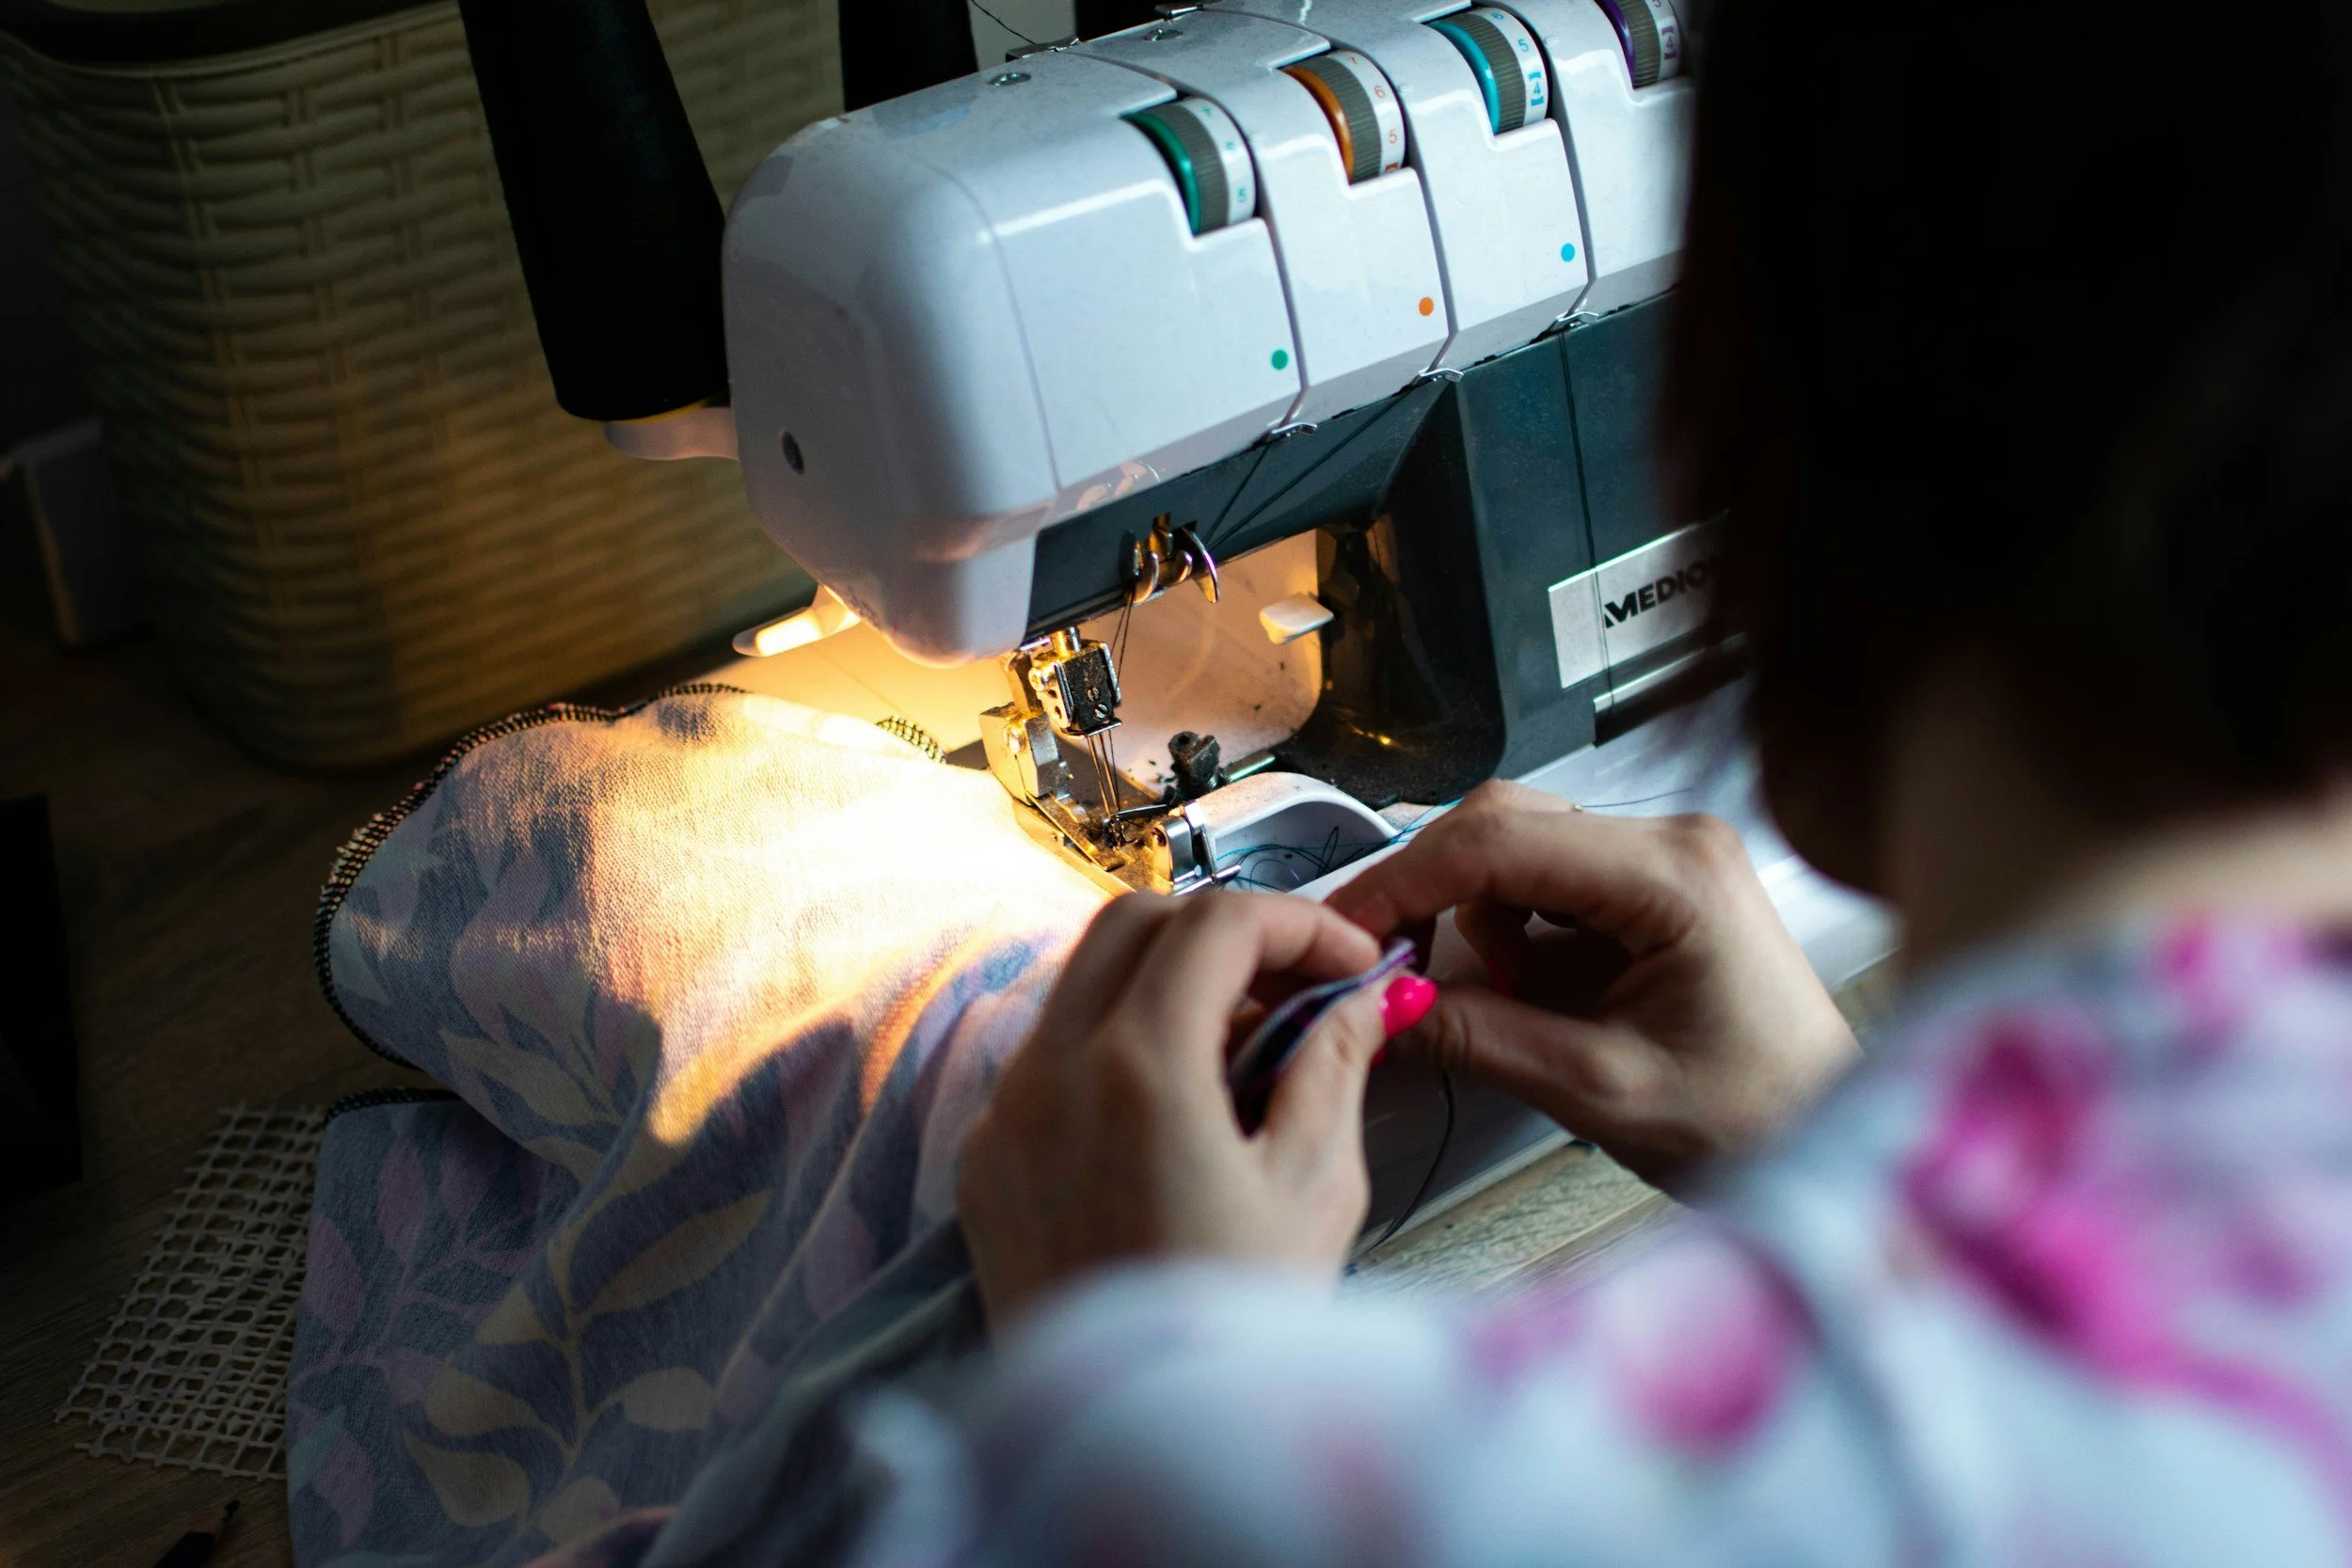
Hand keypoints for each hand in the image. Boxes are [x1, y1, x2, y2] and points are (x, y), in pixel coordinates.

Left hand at [958, 890, 1435, 1331]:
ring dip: (1168, 983)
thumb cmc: (1232, 1329)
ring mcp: (1004, 1116)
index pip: (1216, 921)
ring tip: (1249, 1048)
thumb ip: (1333, 1067)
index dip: (1298, 921)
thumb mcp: (1314, 1190)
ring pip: (1082, 983)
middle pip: (1135, 923)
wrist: (1136, 1446)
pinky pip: (1049, 1056)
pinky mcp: (986, 1163)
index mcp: (1138, 1069)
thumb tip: (1356, 1000)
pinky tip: (1182, 1106)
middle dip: (1225, 932)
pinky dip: (1116, 1043)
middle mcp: (1050, 1074)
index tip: (1349, 961)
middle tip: (1298, 985)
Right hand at [1327, 781, 1857, 1190]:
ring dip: (1476, 917)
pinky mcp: (1655, 885)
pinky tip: (1529, 988)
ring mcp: (1666, 856)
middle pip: (1501, 823)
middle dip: (1432, 894)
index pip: (1499, 842)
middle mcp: (1673, 840)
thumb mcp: (1597, 1088)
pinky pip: (1547, 878)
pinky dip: (1510, 927)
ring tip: (1503, 1003)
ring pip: (1516, 846)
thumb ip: (1478, 1037)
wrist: (1831, 1137)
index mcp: (1675, 874)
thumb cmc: (1754, 1116)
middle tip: (1387, 967)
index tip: (1344, 934)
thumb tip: (1378, 1005)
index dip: (1404, 884)